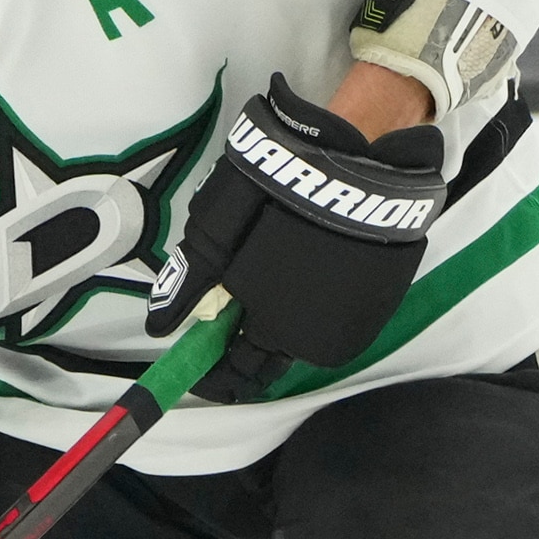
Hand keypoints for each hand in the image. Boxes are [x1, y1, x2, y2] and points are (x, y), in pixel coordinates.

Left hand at [147, 77, 443, 399]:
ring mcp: (352, 319)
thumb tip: (160, 326)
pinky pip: (338, 319)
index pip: (238, 371)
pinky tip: (304, 286)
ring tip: (265, 308)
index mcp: (272, 326)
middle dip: (248, 356)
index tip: (202, 374)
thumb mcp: (218, 229)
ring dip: (283, 334)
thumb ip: (191, 283)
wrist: (359, 162)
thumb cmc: (280, 193)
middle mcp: (314, 336)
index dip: (217, 376)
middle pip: (273, 363)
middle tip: (230, 341)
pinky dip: (315, 311)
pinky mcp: (378, 298)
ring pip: (307, 342)